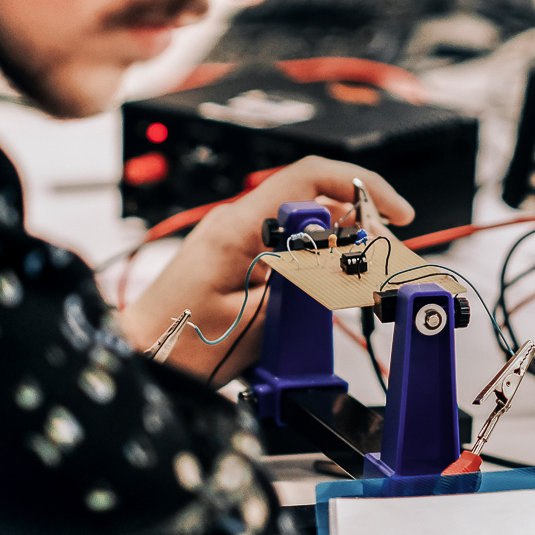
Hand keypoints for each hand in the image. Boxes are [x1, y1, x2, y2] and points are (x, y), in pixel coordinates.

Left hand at [120, 158, 413, 385]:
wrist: (140, 356)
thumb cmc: (178, 347)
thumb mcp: (254, 323)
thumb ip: (302, 288)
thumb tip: (345, 262)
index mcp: (237, 228)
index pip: (309, 178)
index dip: (361, 185)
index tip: (393, 212)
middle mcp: (234, 222)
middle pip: (312, 196)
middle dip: (359, 219)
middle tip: (386, 253)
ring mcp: (233, 235)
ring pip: (304, 220)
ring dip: (341, 239)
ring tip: (366, 269)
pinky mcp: (235, 253)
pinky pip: (287, 241)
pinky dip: (318, 255)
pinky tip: (334, 278)